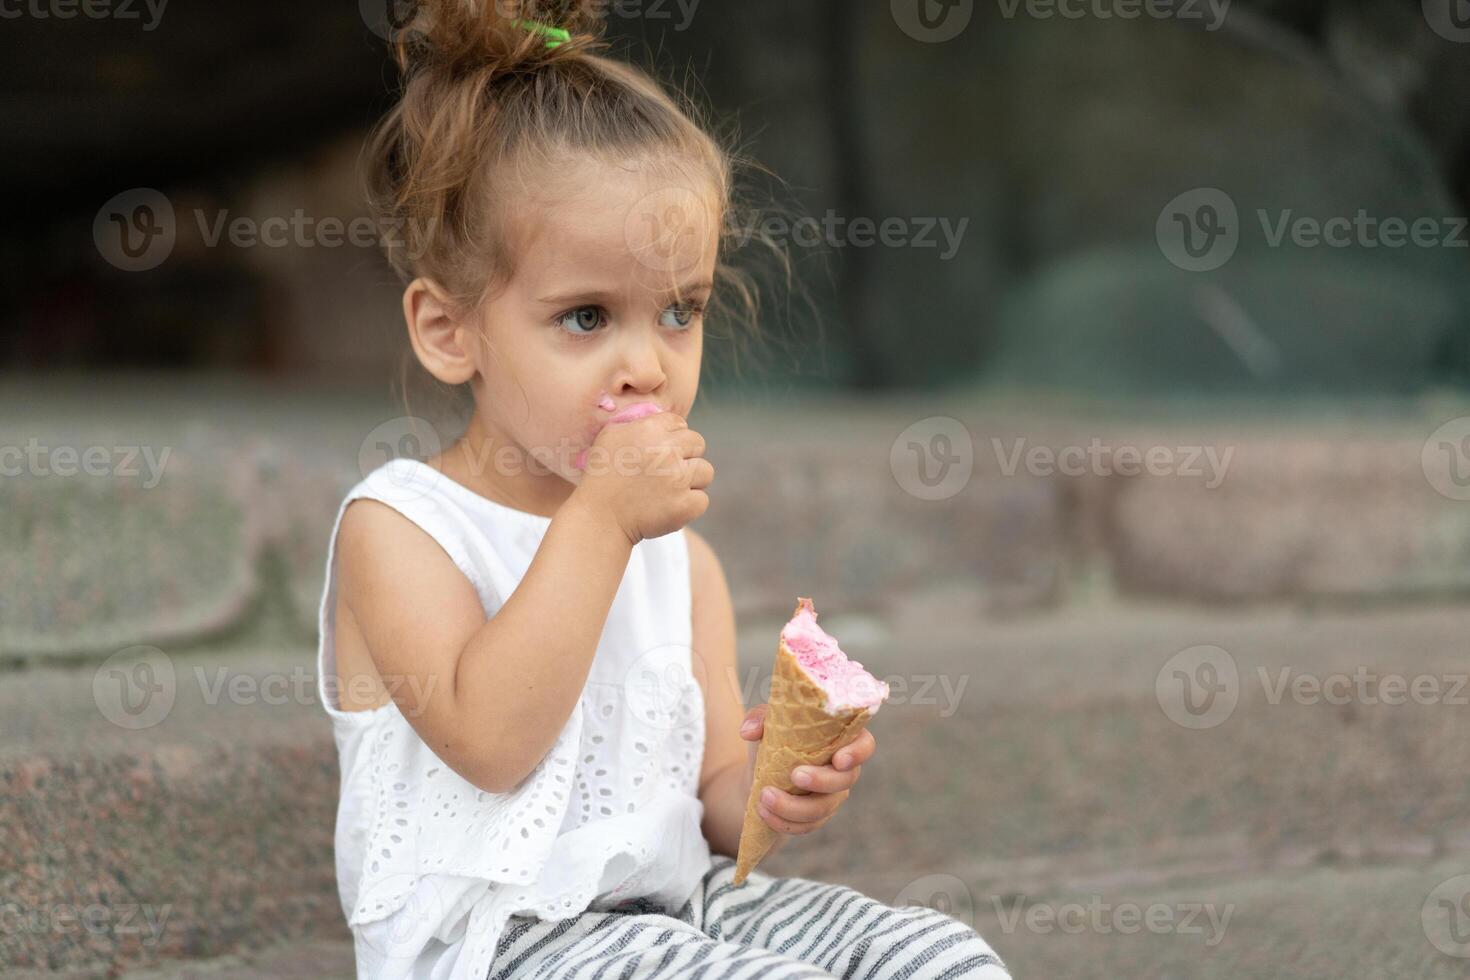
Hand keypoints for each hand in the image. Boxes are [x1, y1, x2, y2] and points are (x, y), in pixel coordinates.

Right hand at [573, 411, 712, 544]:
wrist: (599, 518)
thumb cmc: (602, 477)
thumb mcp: (611, 436)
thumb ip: (639, 422)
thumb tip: (666, 419)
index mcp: (649, 430)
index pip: (679, 423)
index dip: (672, 438)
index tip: (661, 452)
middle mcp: (666, 451)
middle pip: (698, 444)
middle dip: (686, 456)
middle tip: (667, 472)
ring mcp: (678, 478)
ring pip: (706, 472)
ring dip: (691, 481)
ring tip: (668, 491)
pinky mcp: (685, 504)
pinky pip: (702, 500)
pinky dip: (688, 506)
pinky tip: (668, 507)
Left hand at [737, 703, 876, 835]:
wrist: (759, 774)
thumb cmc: (774, 739)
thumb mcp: (767, 723)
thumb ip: (760, 719)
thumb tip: (749, 731)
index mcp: (840, 739)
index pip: (864, 745)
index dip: (857, 754)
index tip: (837, 759)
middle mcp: (842, 770)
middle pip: (845, 780)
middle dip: (821, 780)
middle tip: (794, 776)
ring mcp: (831, 796)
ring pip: (823, 808)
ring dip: (794, 806)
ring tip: (764, 796)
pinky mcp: (816, 817)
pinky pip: (807, 826)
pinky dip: (784, 822)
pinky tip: (764, 813)